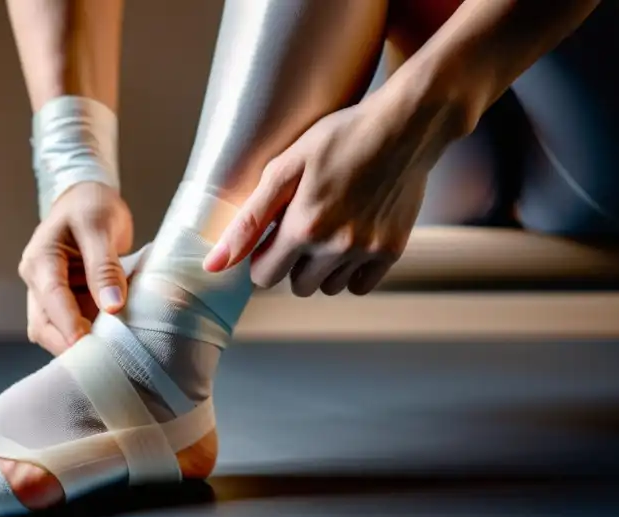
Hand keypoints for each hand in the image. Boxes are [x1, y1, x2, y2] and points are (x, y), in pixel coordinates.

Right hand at [19, 182, 133, 354]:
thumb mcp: (99, 226)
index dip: (68, 323)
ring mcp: (51, 297)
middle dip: (68, 345)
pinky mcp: (67, 305)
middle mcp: (38, 283)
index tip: (87, 343)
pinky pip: (73, 329)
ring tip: (110, 354)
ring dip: (78, 346)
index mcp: (40, 260)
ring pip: (55, 334)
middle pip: (43, 326)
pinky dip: (89, 338)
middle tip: (101, 359)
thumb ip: (104, 266)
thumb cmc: (90, 207)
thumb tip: (112, 304)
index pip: (50, 298)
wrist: (87, 201)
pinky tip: (112, 344)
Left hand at [205, 87, 459, 295]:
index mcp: (302, 227)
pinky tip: (353, 238)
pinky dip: (353, 271)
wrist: (404, 125)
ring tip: (332, 227)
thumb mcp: (284, 168)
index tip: (274, 234)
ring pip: (329, 288)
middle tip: (306, 225)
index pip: (264, 277)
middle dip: (294, 263)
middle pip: (297, 286)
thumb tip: (213, 266)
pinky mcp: (391, 252)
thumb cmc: (338, 138)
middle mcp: (335, 247)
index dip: (264, 256)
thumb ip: (248, 220)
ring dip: (324, 268)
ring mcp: (366, 251)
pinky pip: (359, 286)